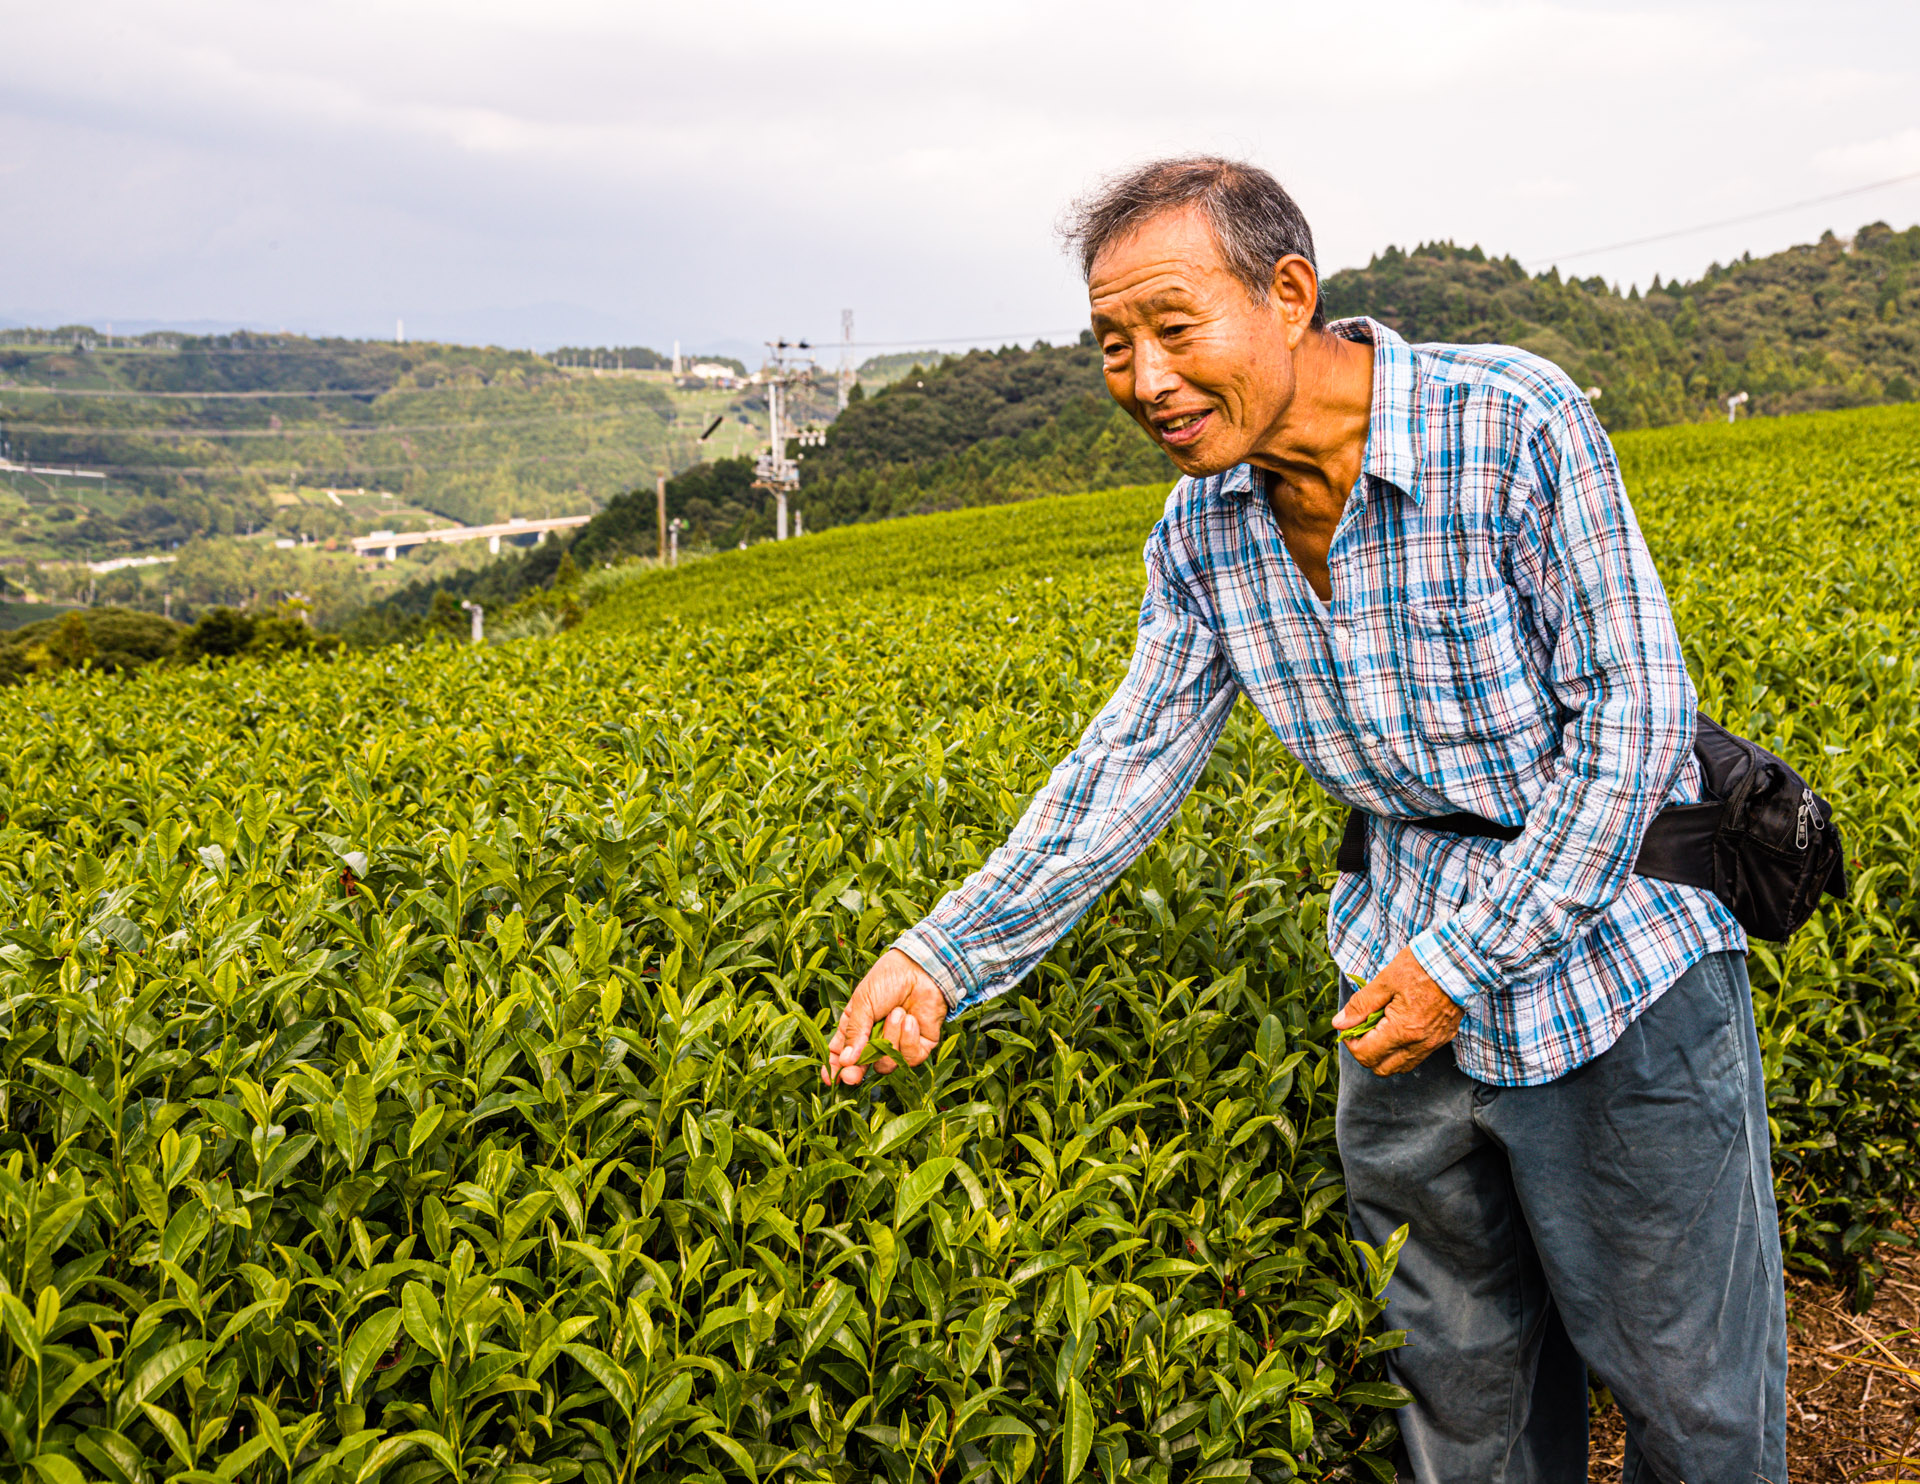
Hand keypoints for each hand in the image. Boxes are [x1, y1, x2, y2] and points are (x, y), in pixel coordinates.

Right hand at [822, 948, 947, 1086]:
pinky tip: (911, 1019)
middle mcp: (876, 1039)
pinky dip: (909, 1039)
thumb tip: (845, 1061)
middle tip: (853, 1074)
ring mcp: (898, 1044)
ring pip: (887, 1063)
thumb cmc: (888, 979)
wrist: (921, 968)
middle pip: (863, 1067)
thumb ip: (855, 1033)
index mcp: (857, 1028)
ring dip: (891, 1038)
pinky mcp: (920, 1046)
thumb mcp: (863, 1003)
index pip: (842, 1054)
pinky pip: (910, 1057)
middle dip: (857, 1071)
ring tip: (897, 1012)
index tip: (830, 1078)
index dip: (834, 1068)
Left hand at [1331, 946, 1463, 1075]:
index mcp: (1402, 1030)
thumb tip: (1340, 1024)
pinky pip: (1417, 1056)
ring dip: (1384, 1054)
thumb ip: (1360, 1005)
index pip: (1366, 1055)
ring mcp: (1433, 1043)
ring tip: (1380, 1027)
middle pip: (1382, 1068)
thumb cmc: (1421, 967)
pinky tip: (1398, 1027)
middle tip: (1362, 1029)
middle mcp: (1419, 1044)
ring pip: (1400, 1066)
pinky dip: (1402, 1049)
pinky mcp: (1442, 1038)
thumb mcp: (1385, 982)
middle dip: (1366, 1052)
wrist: (1459, 961)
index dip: (1351, 1043)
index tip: (1349, 1027)